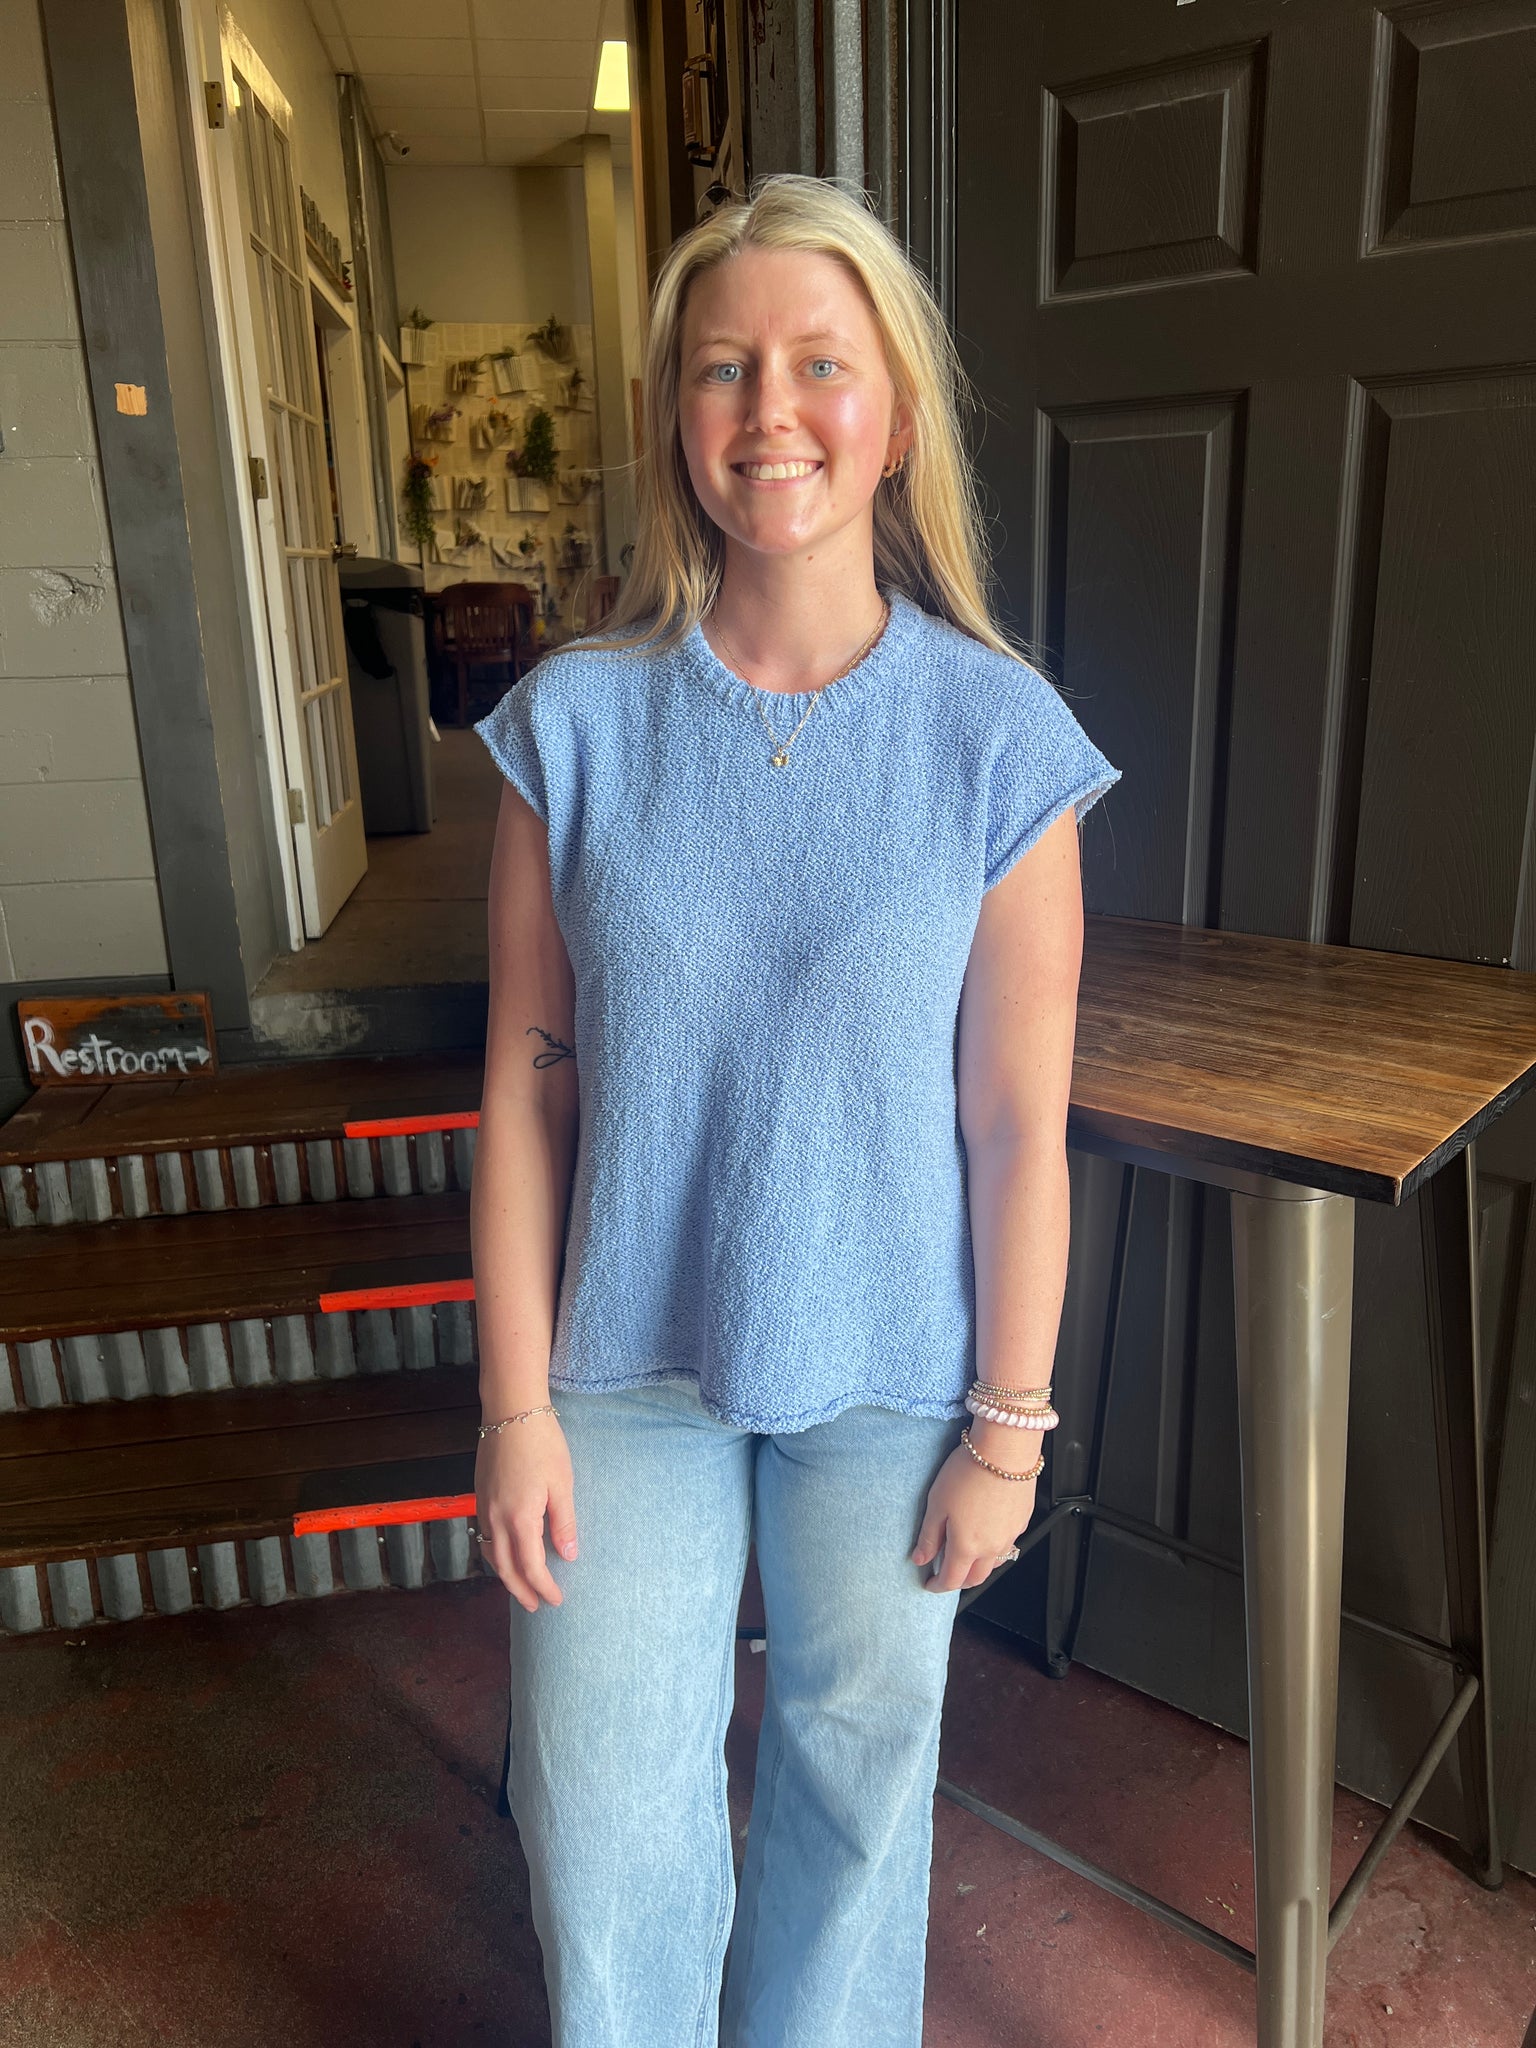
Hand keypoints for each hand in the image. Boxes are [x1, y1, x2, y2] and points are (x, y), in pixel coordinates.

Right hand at [474, 1414, 577, 1612]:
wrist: (510, 1410)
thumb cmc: (542, 1443)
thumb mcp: (562, 1483)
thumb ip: (563, 1522)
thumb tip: (569, 1556)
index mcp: (519, 1518)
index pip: (531, 1567)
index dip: (544, 1588)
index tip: (557, 1600)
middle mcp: (495, 1518)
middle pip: (504, 1568)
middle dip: (521, 1591)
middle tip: (536, 1606)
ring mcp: (483, 1506)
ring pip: (489, 1553)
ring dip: (504, 1575)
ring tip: (520, 1586)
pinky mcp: (479, 1494)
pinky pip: (482, 1536)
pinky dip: (493, 1553)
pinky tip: (504, 1552)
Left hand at [911, 1431, 1038, 1592]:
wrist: (1004, 1450)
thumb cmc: (969, 1472)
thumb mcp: (937, 1504)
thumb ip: (929, 1536)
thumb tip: (920, 1558)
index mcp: (967, 1547)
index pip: (951, 1580)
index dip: (937, 1585)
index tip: (929, 1583)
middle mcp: (991, 1548)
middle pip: (975, 1578)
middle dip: (959, 1581)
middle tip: (946, 1573)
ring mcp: (1010, 1535)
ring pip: (994, 1564)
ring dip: (978, 1567)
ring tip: (965, 1554)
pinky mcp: (1022, 1521)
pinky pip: (1008, 1544)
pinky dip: (994, 1547)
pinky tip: (985, 1533)